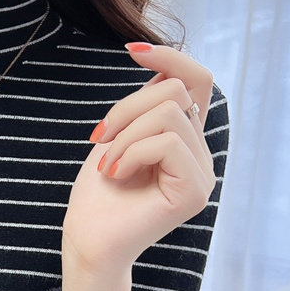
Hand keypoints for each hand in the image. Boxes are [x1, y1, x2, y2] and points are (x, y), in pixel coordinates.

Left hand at [61, 43, 215, 273]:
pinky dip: (132, 154)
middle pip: (175, 92)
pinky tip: (115, 176)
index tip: (131, 51)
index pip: (197, 82)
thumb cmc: (96, 195)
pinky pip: (167, 144)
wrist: (87, 240)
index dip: (170, 58)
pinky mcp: (196, 192)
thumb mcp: (118, 137)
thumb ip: (145, 108)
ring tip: (107, 166)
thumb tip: (162, 68)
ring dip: (125, 136)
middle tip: (99, 139)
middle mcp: (200, 154)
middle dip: (127, 108)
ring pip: (169, 115)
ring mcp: (202, 173)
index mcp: (185, 139)